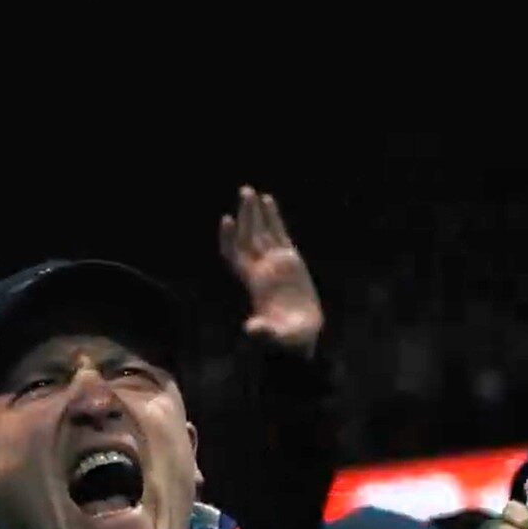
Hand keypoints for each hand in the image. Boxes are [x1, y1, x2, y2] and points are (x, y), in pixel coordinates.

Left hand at [219, 186, 322, 358]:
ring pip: (261, 232)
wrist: (300, 336)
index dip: (229, 238)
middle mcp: (261, 269)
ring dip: (254, 212)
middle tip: (244, 191)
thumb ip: (264, 331)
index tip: (226, 220)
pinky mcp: (291, 260)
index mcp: (255, 282)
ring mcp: (275, 263)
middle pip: (248, 236)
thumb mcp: (276, 336)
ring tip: (249, 191)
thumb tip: (250, 330)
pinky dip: (273, 217)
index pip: (236, 255)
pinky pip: (279, 233)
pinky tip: (268, 200)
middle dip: (245, 215)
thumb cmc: (287, 337)